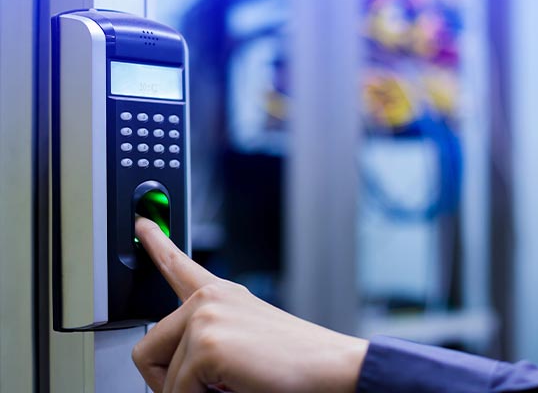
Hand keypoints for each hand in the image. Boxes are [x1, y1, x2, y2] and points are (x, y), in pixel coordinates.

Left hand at [131, 217, 368, 392]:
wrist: (332, 368)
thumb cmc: (296, 360)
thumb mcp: (244, 340)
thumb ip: (209, 338)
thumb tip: (175, 368)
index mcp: (221, 295)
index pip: (178, 265)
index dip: (156, 243)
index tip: (141, 224)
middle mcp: (209, 300)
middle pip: (147, 349)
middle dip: (166, 382)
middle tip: (201, 390)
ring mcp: (206, 318)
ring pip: (161, 378)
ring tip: (230, 387)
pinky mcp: (208, 344)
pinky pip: (177, 392)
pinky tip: (233, 389)